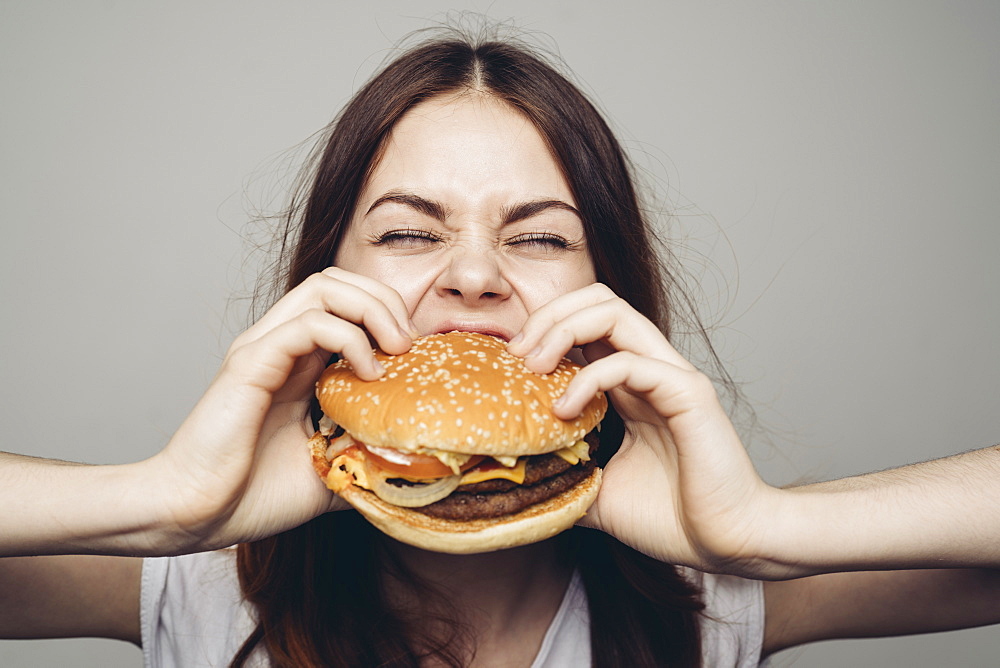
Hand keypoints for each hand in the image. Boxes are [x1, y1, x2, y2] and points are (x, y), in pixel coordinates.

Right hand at [139, 268, 415, 553]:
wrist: (194, 517)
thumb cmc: (252, 496)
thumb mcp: (329, 473)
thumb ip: (363, 456)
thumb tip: (409, 463)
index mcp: (297, 363)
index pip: (346, 303)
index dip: (389, 315)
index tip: (417, 357)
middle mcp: (279, 345)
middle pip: (339, 281)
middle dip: (385, 301)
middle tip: (411, 346)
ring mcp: (263, 349)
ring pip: (324, 286)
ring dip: (372, 309)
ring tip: (396, 349)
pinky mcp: (251, 364)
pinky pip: (307, 324)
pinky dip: (348, 337)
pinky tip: (367, 373)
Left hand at [507, 283, 784, 576]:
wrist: (725, 543)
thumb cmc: (671, 517)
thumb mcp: (597, 492)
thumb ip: (564, 473)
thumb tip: (516, 481)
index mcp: (631, 383)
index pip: (586, 322)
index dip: (543, 329)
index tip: (508, 364)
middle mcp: (652, 368)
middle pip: (597, 299)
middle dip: (548, 315)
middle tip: (516, 355)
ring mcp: (671, 376)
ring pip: (613, 311)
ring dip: (562, 329)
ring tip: (533, 366)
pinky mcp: (687, 393)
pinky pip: (629, 361)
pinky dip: (588, 378)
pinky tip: (564, 410)